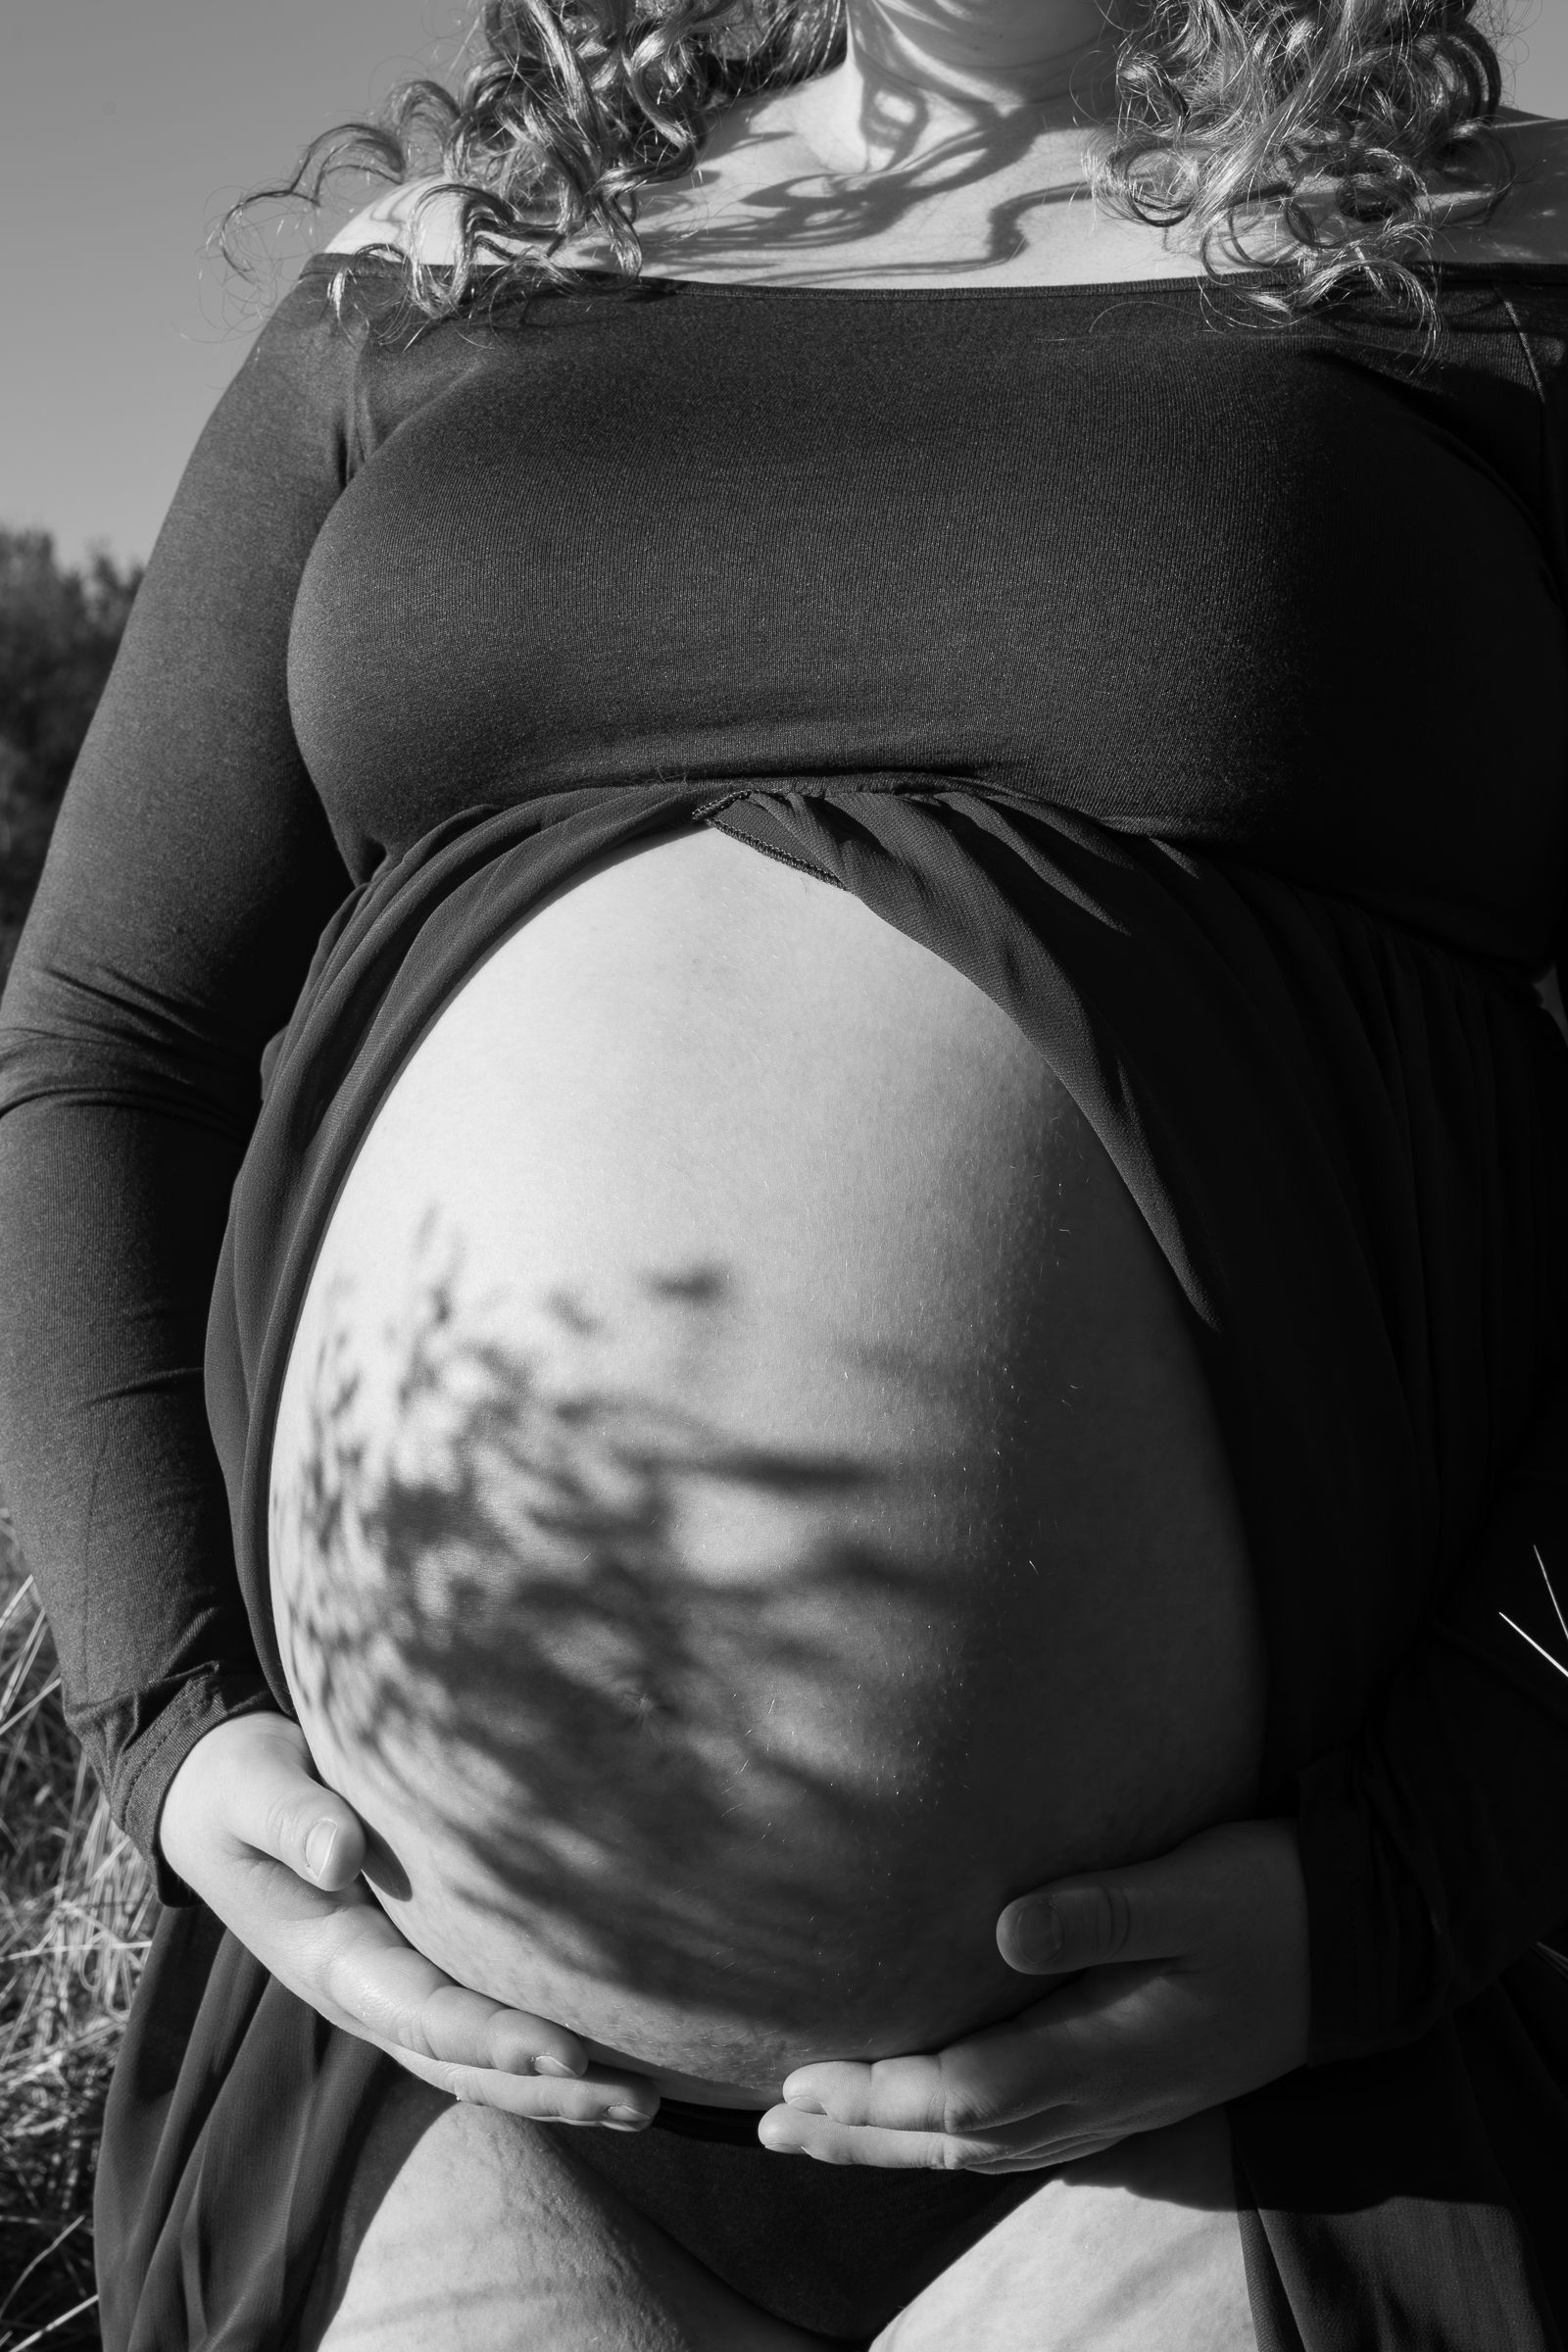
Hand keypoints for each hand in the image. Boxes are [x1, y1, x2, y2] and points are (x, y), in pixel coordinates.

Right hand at [158, 1712, 658, 2127]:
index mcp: (329, 1960)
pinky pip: (487, 2017)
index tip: (565, 2050)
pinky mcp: (423, 1962)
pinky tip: (613, 2051)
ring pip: (481, 2060)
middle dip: (549, 2089)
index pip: (424, 2015)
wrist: (223, 1795)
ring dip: (561, 2087)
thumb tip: (339, 1855)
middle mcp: (369, 1992)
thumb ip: (291, 1819)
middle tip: (638, 2100)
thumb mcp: (252, 1791)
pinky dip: (545, 2048)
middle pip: (466, 2064)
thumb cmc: (241, 1785)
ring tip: (646, 2101)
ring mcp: (396, 1986)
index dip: (494, 2039)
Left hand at [759, 1818, 1308, 2172]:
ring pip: (986, 2149)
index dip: (879, 2094)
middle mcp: (1105, 2095)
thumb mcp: (1192, 1887)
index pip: (966, 2093)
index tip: (802, 2078)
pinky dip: (956, 2141)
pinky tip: (927, 2132)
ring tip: (817, 2135)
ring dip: (896, 2146)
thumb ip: (1101, 1909)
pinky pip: (1023, 2138)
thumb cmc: (1270, 1902)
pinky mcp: (1131, 2090)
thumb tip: (1004, 1927)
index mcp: (1108, 2050)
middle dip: (861, 2135)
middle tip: (771, 2126)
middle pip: (958, 2139)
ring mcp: (1120, 2103)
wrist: (1360, 1945)